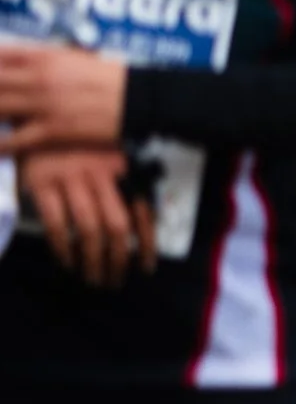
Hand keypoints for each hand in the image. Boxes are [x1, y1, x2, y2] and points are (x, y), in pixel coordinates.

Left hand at [0, 47, 128, 153]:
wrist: (139, 99)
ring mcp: (43, 104)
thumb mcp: (74, 58)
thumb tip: (21, 63)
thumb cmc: (111, 78)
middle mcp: (38, 78)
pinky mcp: (53, 129)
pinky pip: (15, 140)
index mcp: (43, 57)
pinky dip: (1, 146)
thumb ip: (44, 60)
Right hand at [19, 146, 155, 286]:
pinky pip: (56, 224)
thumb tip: (142, 227)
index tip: (146, 268)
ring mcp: (70, 179)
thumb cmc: (79, 145)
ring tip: (94, 279)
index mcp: (123, 168)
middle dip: (119, 259)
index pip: (143, 212)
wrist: (41, 122)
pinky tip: (68, 263)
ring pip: (88, 230)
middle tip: (115, 281)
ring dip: (92, 260)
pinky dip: (63, 248)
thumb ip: (125, 187)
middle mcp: (101, 174)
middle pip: (117, 227)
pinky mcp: (41, 184)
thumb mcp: (109, 159)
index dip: (147, 243)